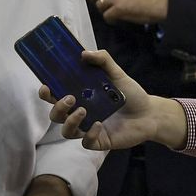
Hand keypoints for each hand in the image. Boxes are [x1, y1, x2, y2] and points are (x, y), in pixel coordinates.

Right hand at [42, 49, 172, 149]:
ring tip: (83, 110)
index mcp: (79, 97)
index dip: (46, 93)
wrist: (149, 113)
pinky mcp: (98, 141)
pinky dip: (90, 134)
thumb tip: (84, 53)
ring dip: (70, 121)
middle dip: (57, 107)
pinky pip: (86, 142)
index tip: (46, 86)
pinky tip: (100, 124)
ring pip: (66, 131)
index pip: (55, 96)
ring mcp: (87, 128)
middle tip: (70, 98)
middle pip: (56, 115)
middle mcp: (80, 113)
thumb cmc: (130, 93)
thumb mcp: (117, 73)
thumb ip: (103, 60)